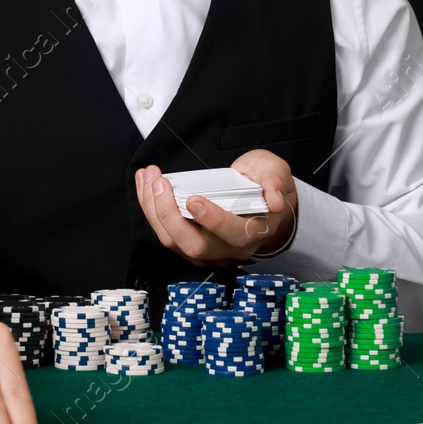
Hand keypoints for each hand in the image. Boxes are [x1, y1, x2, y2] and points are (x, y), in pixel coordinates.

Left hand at [134, 150, 298, 265]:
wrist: (260, 200)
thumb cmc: (265, 185)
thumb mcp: (276, 173)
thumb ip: (275, 182)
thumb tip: (274, 200)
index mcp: (255, 232)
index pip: (234, 234)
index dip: (213, 220)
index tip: (193, 199)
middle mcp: (229, 248)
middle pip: (194, 245)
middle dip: (170, 214)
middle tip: (159, 182)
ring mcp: (207, 250)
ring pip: (173, 240)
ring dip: (154, 208)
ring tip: (148, 176)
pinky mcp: (189, 243)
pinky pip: (165, 232)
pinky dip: (151, 208)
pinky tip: (146, 183)